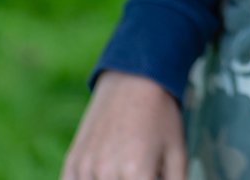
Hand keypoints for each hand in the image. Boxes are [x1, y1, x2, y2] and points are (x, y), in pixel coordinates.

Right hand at [60, 70, 185, 178]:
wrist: (133, 79)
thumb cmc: (160, 117)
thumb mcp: (177, 154)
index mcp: (136, 174)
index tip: (152, 176)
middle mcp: (106, 173)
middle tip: (141, 171)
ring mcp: (85, 168)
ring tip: (126, 169)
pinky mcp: (72, 161)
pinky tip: (103, 175)